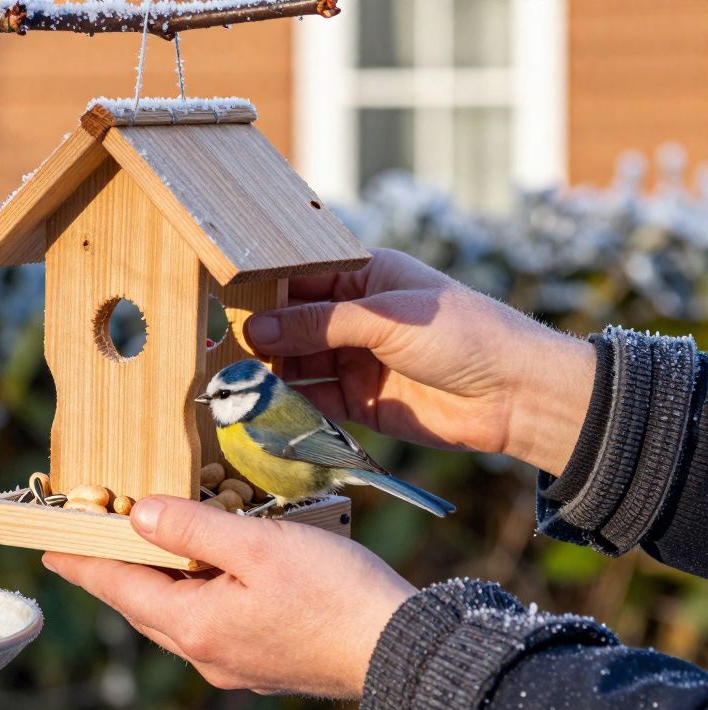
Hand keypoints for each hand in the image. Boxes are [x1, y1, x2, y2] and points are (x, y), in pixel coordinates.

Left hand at [43, 496, 414, 697]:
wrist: (400, 648)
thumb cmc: (334, 594)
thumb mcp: (257, 546)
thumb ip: (192, 529)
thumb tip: (138, 515)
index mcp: (196, 625)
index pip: (119, 589)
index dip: (82, 564)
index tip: (48, 549)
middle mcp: (207, 652)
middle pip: (143, 605)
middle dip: (115, 571)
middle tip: (90, 540)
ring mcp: (235, 661)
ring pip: (176, 615)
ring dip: (157, 580)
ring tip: (144, 546)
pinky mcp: (263, 659)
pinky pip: (209, 621)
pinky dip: (194, 591)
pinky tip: (208, 569)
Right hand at [245, 248, 594, 475]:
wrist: (517, 397)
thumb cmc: (465, 334)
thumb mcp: (388, 318)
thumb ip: (321, 323)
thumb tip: (258, 329)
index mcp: (366, 276)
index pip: (302, 278)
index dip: (265, 290)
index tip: (226, 301)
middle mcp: (357, 317)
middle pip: (294, 324)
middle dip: (261, 337)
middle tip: (220, 348)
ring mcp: (357, 360)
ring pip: (298, 364)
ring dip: (271, 374)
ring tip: (235, 381)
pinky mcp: (360, 403)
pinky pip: (314, 402)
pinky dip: (290, 406)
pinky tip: (265, 406)